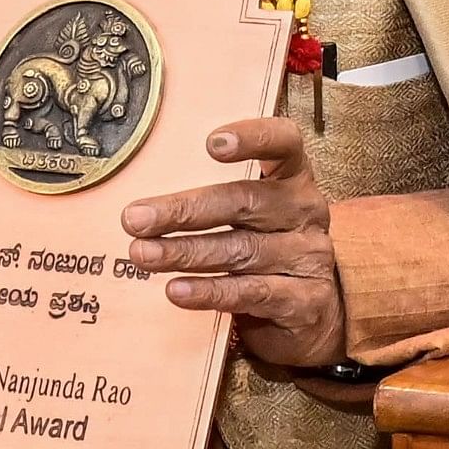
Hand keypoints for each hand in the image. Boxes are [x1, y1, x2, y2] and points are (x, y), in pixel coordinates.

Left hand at [121, 117, 342, 370]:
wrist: (313, 310)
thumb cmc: (267, 246)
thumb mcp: (253, 214)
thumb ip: (214, 197)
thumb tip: (143, 202)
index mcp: (294, 178)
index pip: (284, 144)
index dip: (253, 138)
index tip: (211, 143)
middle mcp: (305, 212)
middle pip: (244, 202)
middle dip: (184, 210)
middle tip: (135, 218)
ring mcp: (308, 256)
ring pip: (240, 251)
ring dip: (184, 252)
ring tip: (143, 254)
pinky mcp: (304, 301)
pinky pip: (251, 293)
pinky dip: (210, 292)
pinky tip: (177, 290)